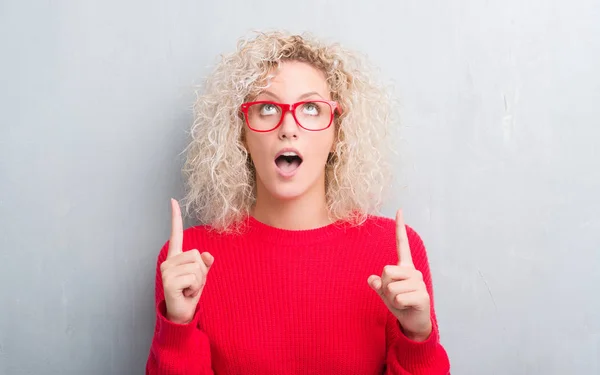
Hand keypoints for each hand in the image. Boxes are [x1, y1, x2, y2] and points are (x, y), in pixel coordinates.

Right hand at [160, 198, 213, 323]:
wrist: (182, 314)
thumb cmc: (190, 293)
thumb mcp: (201, 276)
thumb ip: (205, 264)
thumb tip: (207, 255)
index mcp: (176, 257)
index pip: (176, 234)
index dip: (175, 217)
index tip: (173, 200)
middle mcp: (168, 261)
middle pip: (197, 255)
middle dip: (201, 271)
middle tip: (192, 284)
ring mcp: (166, 271)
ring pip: (197, 267)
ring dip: (199, 281)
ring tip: (188, 289)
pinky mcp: (169, 281)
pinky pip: (194, 278)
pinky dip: (195, 288)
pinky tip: (186, 294)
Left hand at [368, 209, 431, 340]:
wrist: (414, 322)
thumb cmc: (400, 305)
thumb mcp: (384, 294)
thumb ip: (377, 285)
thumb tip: (372, 280)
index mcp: (404, 267)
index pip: (402, 245)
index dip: (400, 228)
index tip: (400, 210)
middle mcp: (413, 272)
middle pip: (386, 271)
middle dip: (385, 286)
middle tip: (395, 296)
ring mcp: (419, 283)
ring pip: (390, 287)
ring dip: (391, 298)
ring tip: (401, 302)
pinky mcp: (422, 295)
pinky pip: (398, 298)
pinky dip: (397, 305)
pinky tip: (407, 306)